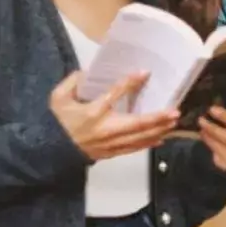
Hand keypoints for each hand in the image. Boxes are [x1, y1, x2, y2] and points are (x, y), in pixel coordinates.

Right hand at [50, 70, 179, 160]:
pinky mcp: (111, 153)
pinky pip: (133, 148)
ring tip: (173, 123)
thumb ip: (73, 82)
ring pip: (138, 138)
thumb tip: (88, 73)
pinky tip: (160, 138)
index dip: (129, 83)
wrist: (50, 152)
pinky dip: (147, 143)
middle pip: (136, 124)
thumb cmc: (57, 123)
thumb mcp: (58, 98)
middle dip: (157, 118)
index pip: (113, 94)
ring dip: (158, 131)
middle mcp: (105, 129)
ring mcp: (109, 143)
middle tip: (175, 112)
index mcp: (92, 112)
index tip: (144, 73)